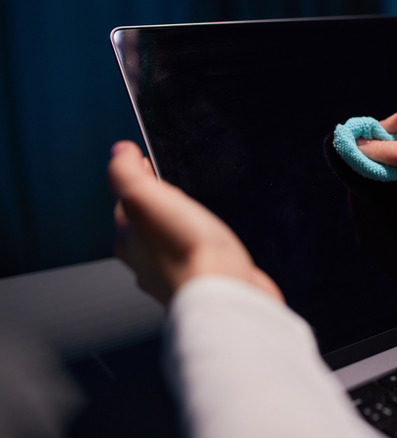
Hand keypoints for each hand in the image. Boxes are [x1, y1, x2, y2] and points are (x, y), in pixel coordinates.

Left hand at [107, 141, 283, 304]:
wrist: (225, 291)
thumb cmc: (186, 252)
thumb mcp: (146, 197)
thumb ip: (126, 172)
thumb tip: (119, 152)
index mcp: (127, 241)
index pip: (124, 200)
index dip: (140, 176)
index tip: (153, 162)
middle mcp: (147, 262)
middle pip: (149, 222)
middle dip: (164, 202)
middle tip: (180, 189)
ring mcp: (177, 275)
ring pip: (174, 241)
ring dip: (186, 226)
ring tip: (201, 213)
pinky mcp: (206, 281)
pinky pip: (200, 257)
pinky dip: (206, 247)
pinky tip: (217, 242)